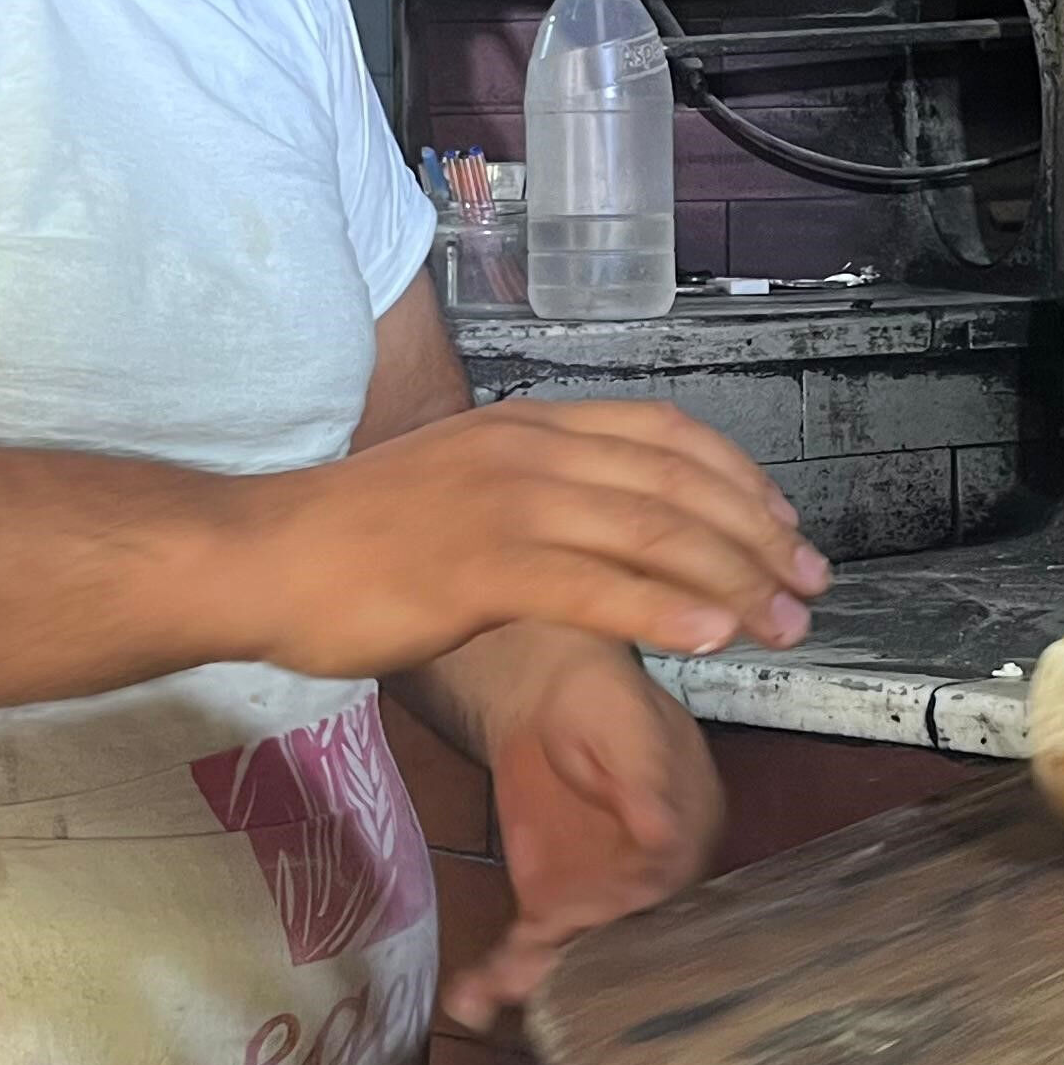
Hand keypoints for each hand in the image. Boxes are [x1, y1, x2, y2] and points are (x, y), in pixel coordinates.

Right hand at [227, 400, 824, 682]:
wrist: (256, 553)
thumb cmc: (350, 537)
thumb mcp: (462, 488)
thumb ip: (540, 497)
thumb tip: (612, 531)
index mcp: (528, 426)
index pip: (666, 435)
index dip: (739, 480)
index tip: (784, 527)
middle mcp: (528, 451)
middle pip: (677, 484)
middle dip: (757, 538)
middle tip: (807, 586)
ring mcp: (504, 505)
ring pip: (651, 534)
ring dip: (732, 580)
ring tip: (781, 621)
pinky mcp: (478, 568)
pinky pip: (594, 588)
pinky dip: (663, 611)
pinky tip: (709, 638)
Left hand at [438, 633, 723, 1032]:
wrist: (542, 697)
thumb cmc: (598, 698)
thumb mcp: (626, 722)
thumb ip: (644, 776)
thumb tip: (663, 833)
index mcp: (689, 827)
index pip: (672, 876)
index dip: (636, 899)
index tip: (599, 913)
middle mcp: (650, 874)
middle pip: (626, 930)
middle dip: (581, 962)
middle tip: (533, 972)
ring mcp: (599, 894)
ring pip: (577, 949)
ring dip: (534, 978)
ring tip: (489, 993)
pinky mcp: (552, 902)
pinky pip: (533, 946)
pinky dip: (501, 974)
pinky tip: (472, 1000)